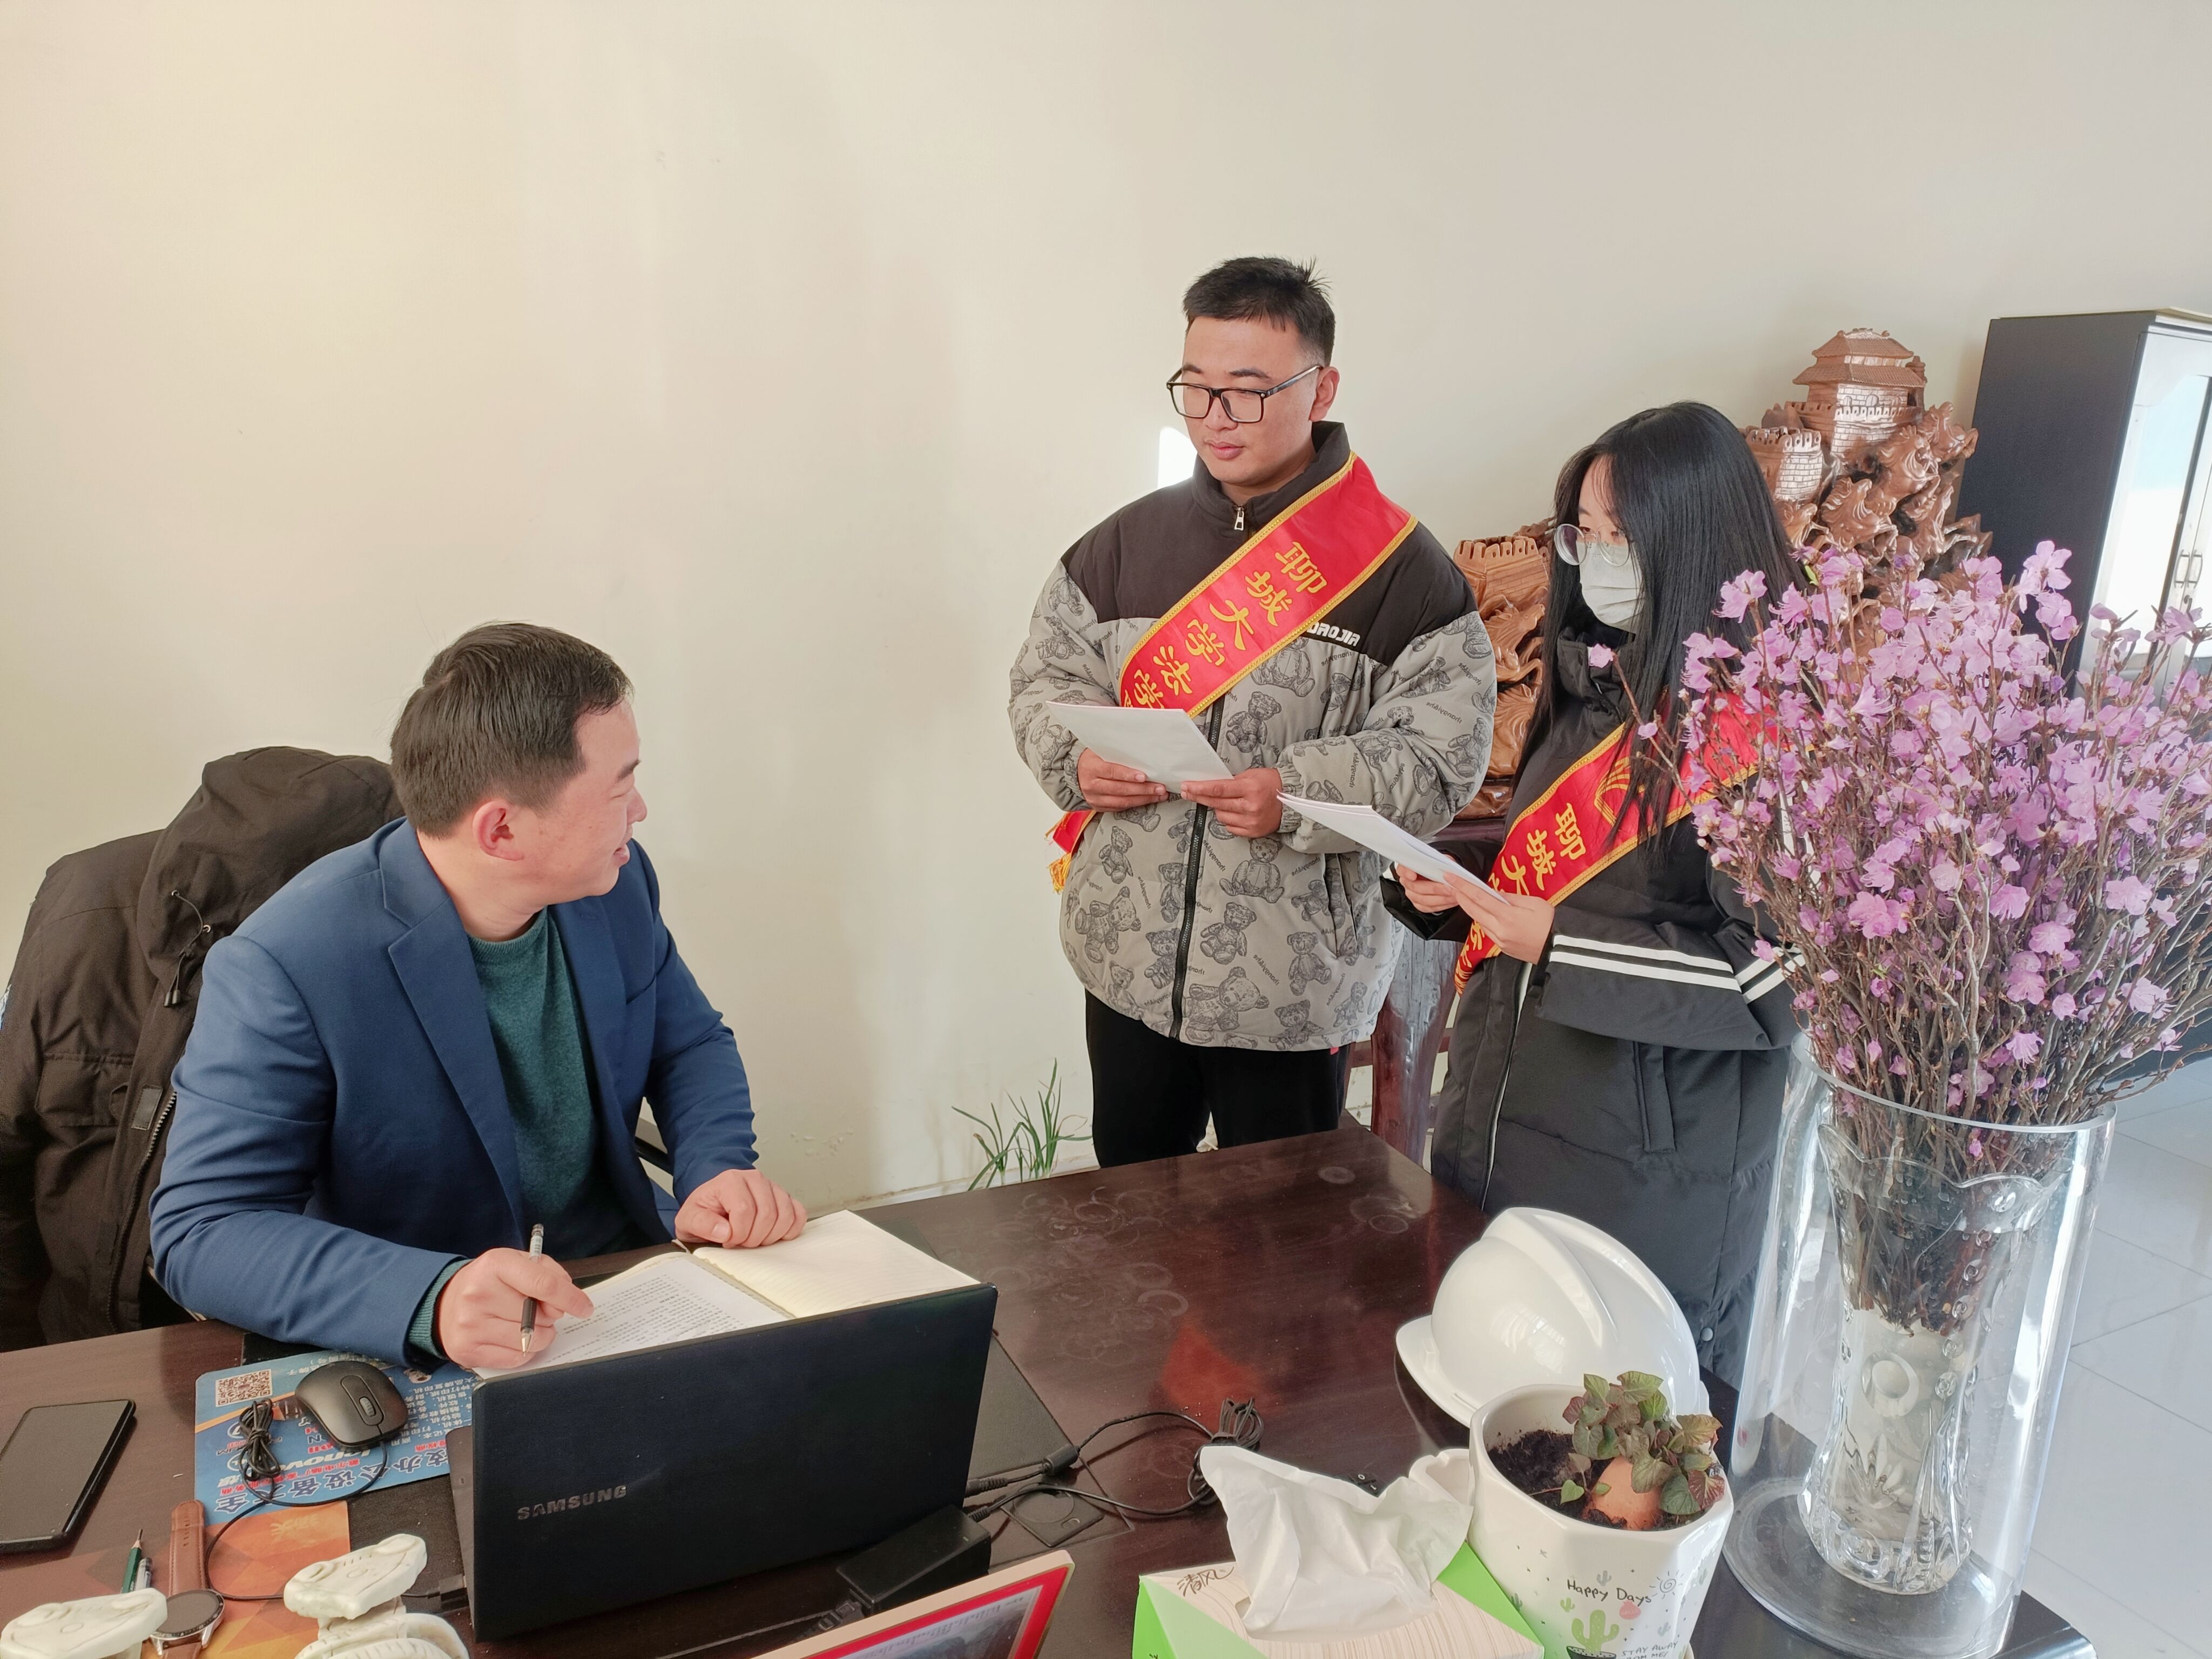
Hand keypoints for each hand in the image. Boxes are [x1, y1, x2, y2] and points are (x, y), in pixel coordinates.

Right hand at [435, 1247, 593, 1369]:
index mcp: (495, 1265)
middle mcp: (479, 1294)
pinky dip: (525, 1350)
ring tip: (526, 1324)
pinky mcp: (468, 1351)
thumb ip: (548, 1274)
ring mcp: (471, 1325)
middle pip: (539, 1316)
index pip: (544, 1285)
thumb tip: (566, 1302)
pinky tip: (513, 1337)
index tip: (585, 1308)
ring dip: (540, 1335)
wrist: (444, 1303)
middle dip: (549, 1316)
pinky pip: (516, 1359)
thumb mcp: (517, 1263)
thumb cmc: (490, 1281)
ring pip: (531, 1341)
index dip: (571, 1298)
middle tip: (537, 1310)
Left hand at [676, 1168, 807, 1248]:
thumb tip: (724, 1231)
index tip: (728, 1240)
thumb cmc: (704, 1211)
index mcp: (731, 1181)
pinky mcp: (784, 1197)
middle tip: (741, 1241)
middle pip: (767, 1214)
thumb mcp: (689, 1219)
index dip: (738, 1233)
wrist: (713, 1203)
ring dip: (771, 1236)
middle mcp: (754, 1179)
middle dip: (754, 1237)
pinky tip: (774, 1234)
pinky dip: (790, 1229)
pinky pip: (798, 1214)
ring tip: (754, 1238)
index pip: (745, 1211)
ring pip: (785, 1215)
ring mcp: (772, 1187)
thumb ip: (701, 1224)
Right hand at [1078, 748, 1167, 810]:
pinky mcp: (1098, 807)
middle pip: (1120, 789)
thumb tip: (1142, 753)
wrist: (1075, 773)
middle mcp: (1091, 785)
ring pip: (1122, 801)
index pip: (1112, 771)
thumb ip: (1117, 753)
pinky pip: (1119, 808)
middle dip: (1143, 790)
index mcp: (1091, 768)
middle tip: (1160, 788)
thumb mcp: (1100, 751)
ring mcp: (1094, 798)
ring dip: (1143, 799)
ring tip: (1159, 795)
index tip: (1144, 777)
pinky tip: (1147, 800)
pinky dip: (1135, 804)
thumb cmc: (1092, 759)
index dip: (1128, 775)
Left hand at [1180, 767, 1283, 838]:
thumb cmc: (1271, 784)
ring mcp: (1251, 821)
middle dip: (1200, 797)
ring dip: (1219, 808)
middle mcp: (1250, 806)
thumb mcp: (1251, 775)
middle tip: (1188, 792)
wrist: (1292, 799)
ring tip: (1230, 802)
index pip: (1219, 789)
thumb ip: (1231, 782)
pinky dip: (1229, 819)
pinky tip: (1236, 812)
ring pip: (1221, 816)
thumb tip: (1209, 786)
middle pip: (1216, 803)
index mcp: (1250, 788)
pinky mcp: (1253, 831)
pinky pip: (1230, 827)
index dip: (1200, 788)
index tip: (1187, 786)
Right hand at [1394, 865, 1464, 913]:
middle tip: (1449, 887)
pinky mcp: (1420, 904)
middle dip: (1435, 888)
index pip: (1402, 869)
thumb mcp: (1440, 858)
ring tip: (1454, 894)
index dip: (1407, 873)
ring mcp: (1412, 894)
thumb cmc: (1438, 865)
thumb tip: (1447, 867)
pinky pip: (1430, 908)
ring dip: (1441, 898)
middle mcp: (1407, 882)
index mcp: (1408, 867)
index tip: (1413, 875)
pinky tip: (1452, 900)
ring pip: (1424, 899)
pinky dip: (1443, 905)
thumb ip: (1440, 861)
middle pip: (1416, 887)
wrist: (1439, 874)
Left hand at [1395, 862, 1555, 963]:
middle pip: (1473, 910)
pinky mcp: (1502, 948)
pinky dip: (1480, 918)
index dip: (1462, 886)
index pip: (1478, 898)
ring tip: (1462, 894)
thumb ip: (1511, 898)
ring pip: (1478, 921)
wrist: (1560, 949)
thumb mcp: (1534, 903)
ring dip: (1469, 907)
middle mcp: (1499, 930)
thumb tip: (1494, 893)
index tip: (1450, 877)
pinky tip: (1480, 911)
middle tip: (1450, 883)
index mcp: (1507, 916)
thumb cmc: (1551, 923)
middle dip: (1459, 895)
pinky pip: (1486, 930)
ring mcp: (1499, 941)